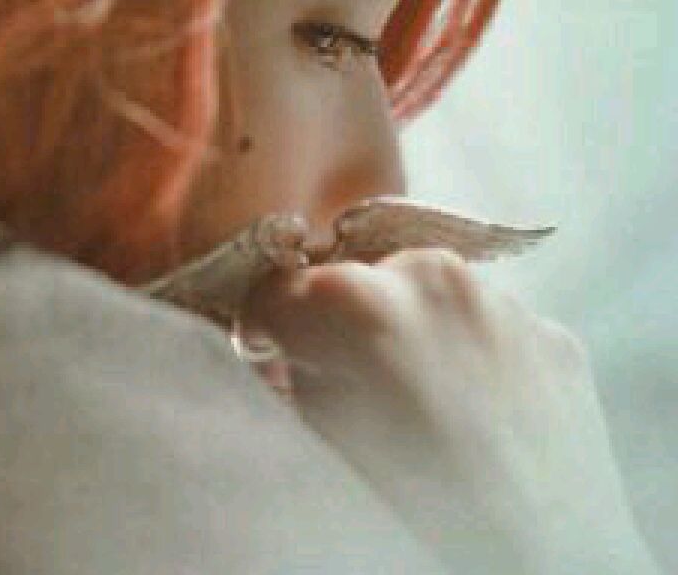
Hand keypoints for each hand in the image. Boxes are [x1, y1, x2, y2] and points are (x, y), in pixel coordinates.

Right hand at [243, 248, 659, 574]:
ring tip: (425, 403)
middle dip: (342, 327)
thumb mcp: (318, 446)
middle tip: (354, 387)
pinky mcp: (552, 334)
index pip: (276, 290)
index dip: (268, 331)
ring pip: (426, 297)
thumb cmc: (416, 517)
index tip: (275, 357)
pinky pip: (488, 326)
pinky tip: (480, 414)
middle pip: (355, 283)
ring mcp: (503, 301)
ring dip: (410, 332)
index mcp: (356, 301)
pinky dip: (471, 354)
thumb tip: (283, 361)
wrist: (547, 571)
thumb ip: (289, 384)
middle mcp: (430, 276)